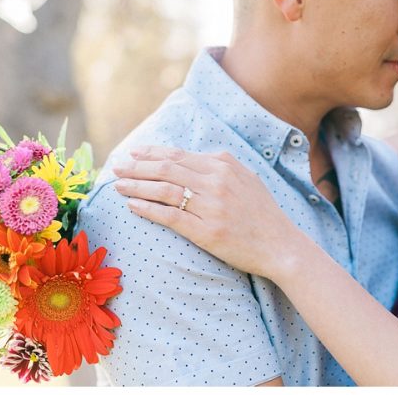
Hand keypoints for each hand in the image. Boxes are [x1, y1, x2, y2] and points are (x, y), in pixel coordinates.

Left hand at [112, 146, 305, 278]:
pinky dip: (148, 209)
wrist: (280, 244)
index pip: (178, 155)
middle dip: (137, 167)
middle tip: (117, 167)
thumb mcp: (246, 178)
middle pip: (167, 169)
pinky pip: (170, 216)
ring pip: (164, 190)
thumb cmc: (262, 213)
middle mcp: (216, 181)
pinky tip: (132, 206)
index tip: (133, 153)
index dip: (152, 153)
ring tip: (118, 186)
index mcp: (224, 165)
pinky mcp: (207, 231)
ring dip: (137, 186)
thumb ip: (220, 165)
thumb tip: (191, 158)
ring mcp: (211, 206)